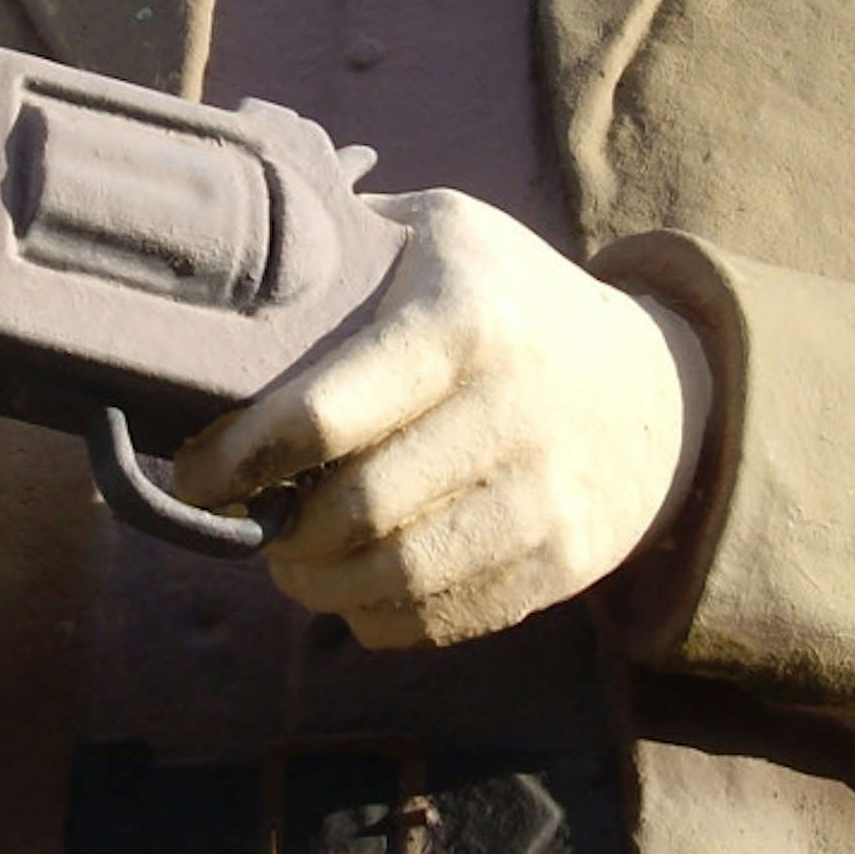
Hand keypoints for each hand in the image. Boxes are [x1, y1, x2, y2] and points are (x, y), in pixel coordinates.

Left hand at [171, 188, 713, 649]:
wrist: (657, 384)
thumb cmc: (506, 299)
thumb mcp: (440, 233)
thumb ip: (339, 243)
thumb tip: (214, 272)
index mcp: (465, 317)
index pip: (321, 415)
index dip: (237, 458)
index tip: (197, 474)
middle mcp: (513, 408)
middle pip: (351, 512)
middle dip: (275, 531)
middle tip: (248, 518)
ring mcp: (546, 494)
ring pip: (392, 579)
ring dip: (316, 584)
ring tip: (293, 557)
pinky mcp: (564, 562)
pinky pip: (439, 620)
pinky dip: (376, 617)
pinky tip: (357, 583)